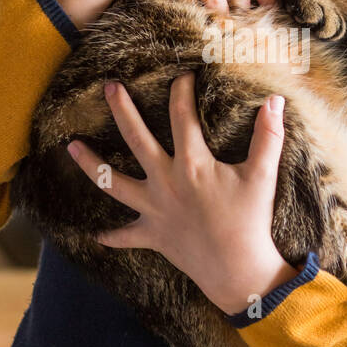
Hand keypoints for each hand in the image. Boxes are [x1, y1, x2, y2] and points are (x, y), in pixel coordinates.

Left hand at [65, 71, 302, 314]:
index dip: (182, 91)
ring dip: (91, 165)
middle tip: (109, 88)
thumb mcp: (263, 175)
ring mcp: (154, 209)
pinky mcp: (152, 235)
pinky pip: (126, 236)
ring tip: (71, 146)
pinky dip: (111, 236)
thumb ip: (268, 136)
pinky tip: (96, 235)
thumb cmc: (251, 220)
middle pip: (136, 139)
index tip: (181, 75)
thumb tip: (276, 100)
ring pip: (114, 183)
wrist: (238, 271)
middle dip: (121, 110)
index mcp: (192, 164)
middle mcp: (165, 182)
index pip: (182, 117)